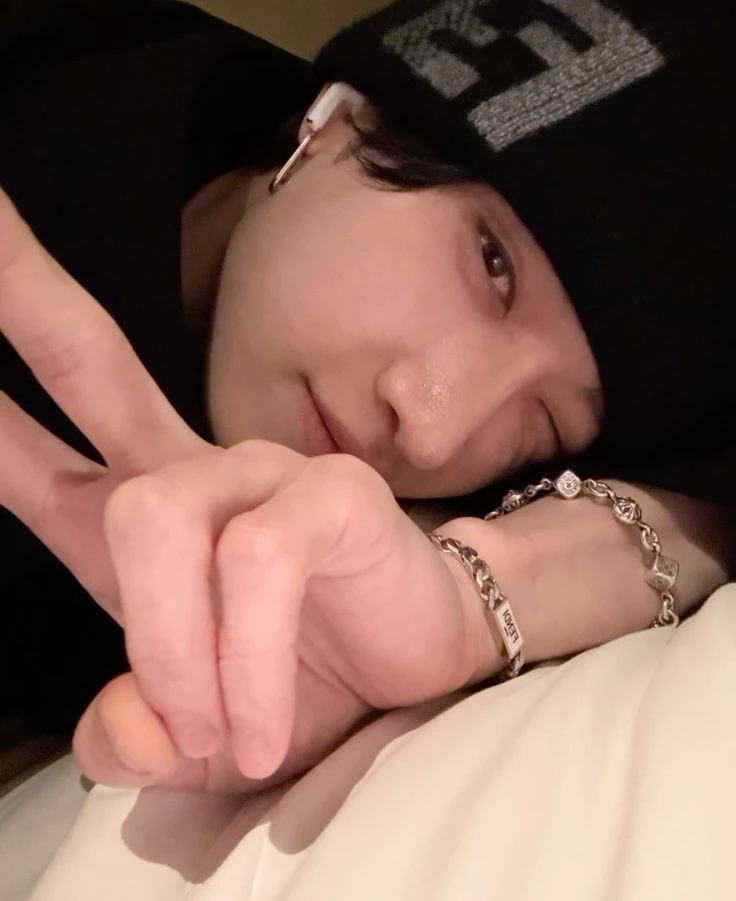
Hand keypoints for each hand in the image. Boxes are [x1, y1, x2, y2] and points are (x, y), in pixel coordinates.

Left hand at [0, 188, 499, 789]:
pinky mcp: (327, 491)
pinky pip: (253, 563)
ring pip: (154, 520)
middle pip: (89, 359)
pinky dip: (246, 665)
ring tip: (217, 733)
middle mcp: (189, 474)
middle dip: (23, 291)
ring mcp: (258, 471)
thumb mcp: (193, 737)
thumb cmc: (300, 689)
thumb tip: (129, 730)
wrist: (417, 671)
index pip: (36, 442)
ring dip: (173, 652)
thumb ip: (133, 738)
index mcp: (136, 522)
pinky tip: (262, 723)